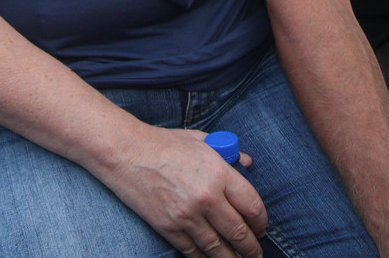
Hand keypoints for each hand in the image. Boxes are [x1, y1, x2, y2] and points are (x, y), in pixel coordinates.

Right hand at [100, 126, 266, 257]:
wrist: (126, 152)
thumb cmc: (164, 143)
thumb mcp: (200, 140)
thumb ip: (227, 152)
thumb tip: (247, 163)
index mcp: (219, 173)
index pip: (252, 205)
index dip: (262, 222)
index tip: (262, 228)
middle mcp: (206, 197)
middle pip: (239, 232)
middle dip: (252, 247)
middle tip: (256, 253)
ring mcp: (187, 215)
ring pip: (218, 247)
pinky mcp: (168, 228)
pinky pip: (193, 251)